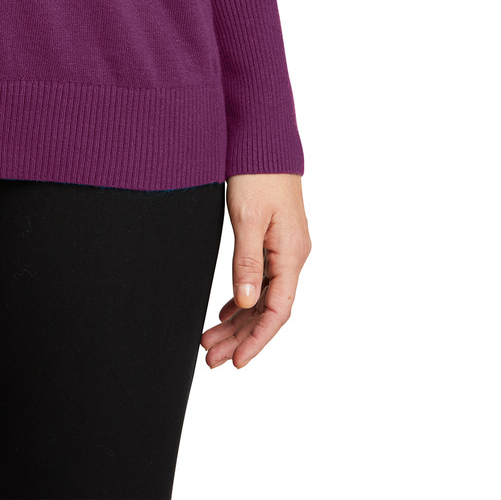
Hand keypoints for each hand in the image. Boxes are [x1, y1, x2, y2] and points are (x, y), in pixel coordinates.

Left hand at [201, 173, 309, 369]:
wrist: (264, 138)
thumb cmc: (258, 172)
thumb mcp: (247, 217)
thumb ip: (247, 261)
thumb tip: (245, 305)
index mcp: (291, 254)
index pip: (277, 311)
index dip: (257, 340)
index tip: (236, 362)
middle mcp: (292, 256)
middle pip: (267, 309)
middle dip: (240, 337)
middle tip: (209, 358)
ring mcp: (284, 249)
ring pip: (261, 297)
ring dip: (237, 321)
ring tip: (208, 341)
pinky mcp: (273, 239)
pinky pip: (260, 280)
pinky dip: (241, 298)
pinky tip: (225, 313)